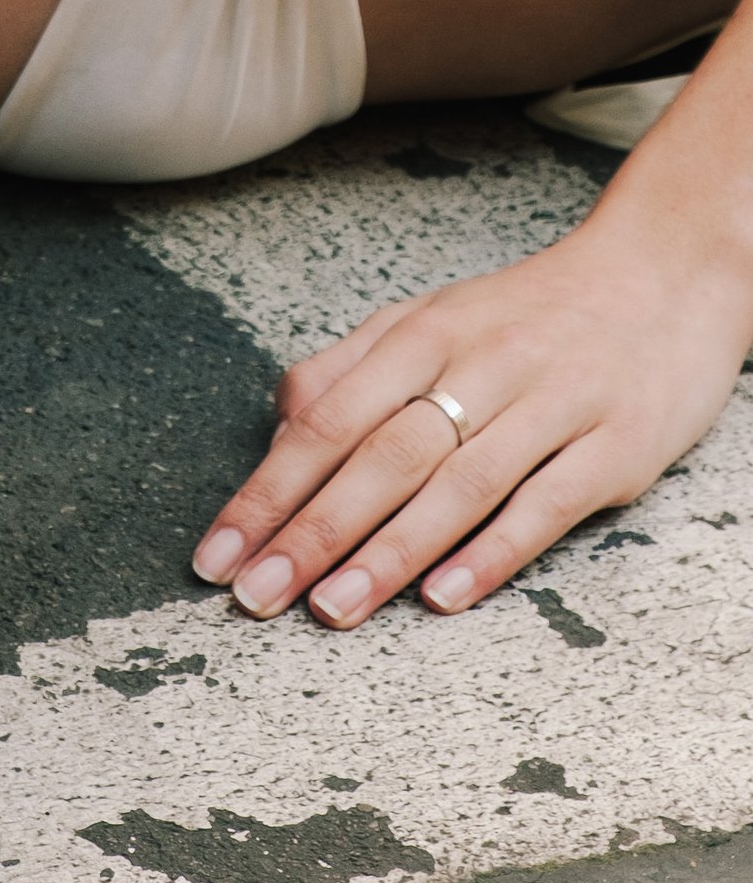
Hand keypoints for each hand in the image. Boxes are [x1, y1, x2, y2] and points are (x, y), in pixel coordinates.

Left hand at [190, 192, 752, 626]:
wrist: (665, 274)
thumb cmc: (529, 312)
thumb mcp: (432, 317)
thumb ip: (350, 365)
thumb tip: (278, 424)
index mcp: (425, 333)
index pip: (327, 418)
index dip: (267, 489)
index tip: (217, 552)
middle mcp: (483, 365)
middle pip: (381, 456)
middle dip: (310, 532)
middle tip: (254, 596)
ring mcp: (553, 406)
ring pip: (458, 486)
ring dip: (388, 552)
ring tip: (330, 608)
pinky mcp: (615, 447)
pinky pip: (545, 505)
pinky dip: (492, 553)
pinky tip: (441, 597)